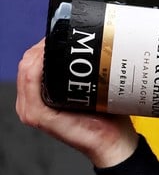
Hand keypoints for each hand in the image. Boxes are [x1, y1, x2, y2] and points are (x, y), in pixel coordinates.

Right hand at [16, 39, 137, 167]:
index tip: (66, 32)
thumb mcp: (92, 90)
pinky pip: (31, 84)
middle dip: (46, 44)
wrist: (115, 143)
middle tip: (69, 33)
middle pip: (29, 61)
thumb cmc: (107, 117)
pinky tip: (51, 56)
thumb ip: (85, 73)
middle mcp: (31, 102)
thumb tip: (96, 45)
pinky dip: (38, 67)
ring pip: (28, 69)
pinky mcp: (39, 116)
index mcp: (39, 96)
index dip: (46, 44)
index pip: (33, 61)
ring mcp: (32, 110)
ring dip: (42, 51)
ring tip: (64, 40)